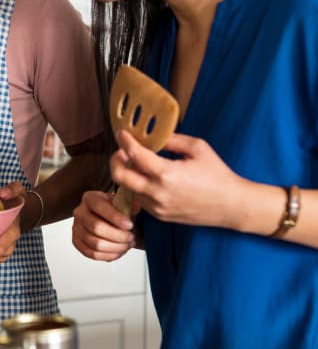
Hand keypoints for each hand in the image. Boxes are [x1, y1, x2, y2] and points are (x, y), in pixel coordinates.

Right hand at [72, 190, 135, 260]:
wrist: (108, 219)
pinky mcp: (77, 242)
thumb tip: (137, 206)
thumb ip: (130, 205)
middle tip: (131, 238)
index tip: (130, 225)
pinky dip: (107, 255)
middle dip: (117, 236)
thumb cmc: (116, 211)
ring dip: (115, 247)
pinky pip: (91, 254)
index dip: (115, 217)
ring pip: (95, 243)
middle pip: (96, 228)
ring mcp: (76, 228)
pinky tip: (118, 252)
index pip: (100, 207)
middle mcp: (79, 212)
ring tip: (127, 246)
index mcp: (90, 198)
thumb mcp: (124, 203)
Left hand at [111, 130, 242, 227]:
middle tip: (122, 151)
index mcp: (167, 174)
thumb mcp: (198, 148)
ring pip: (128, 188)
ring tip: (139, 163)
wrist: (232, 206)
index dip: (124, 141)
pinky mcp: (159, 215)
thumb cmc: (218, 176)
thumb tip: (153, 136)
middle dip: (115, 160)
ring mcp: (157, 207)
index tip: (121, 133)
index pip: (134, 154)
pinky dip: (139, 187)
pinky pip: (139, 199)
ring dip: (128, 174)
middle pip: (119, 176)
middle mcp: (158, 193)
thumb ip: (171, 140)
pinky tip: (149, 178)